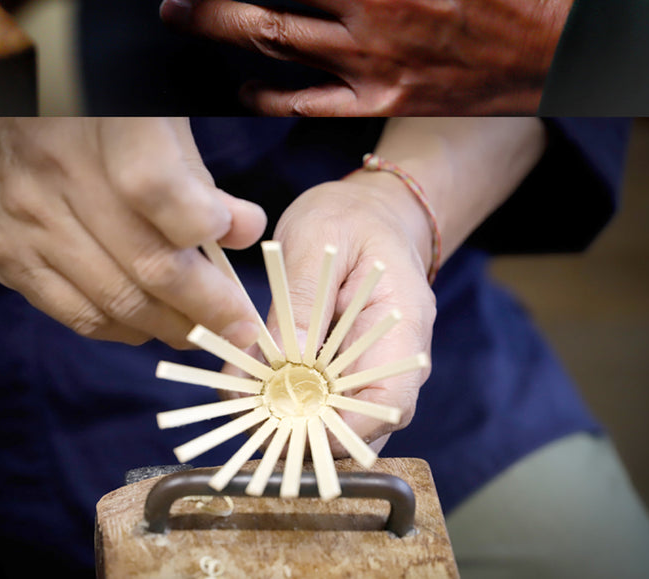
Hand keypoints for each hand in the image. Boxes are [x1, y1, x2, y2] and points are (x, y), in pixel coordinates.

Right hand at [0, 119, 264, 347]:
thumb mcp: (152, 115)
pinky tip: (153, 324)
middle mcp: (62, 175)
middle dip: (209, 306)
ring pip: (116, 300)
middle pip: (148, 262)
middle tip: (243, 325)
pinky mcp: (8, 254)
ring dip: (172, 326)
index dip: (206, 223)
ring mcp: (29, 221)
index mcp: (107, 127)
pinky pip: (74, 312)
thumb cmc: (88, 111)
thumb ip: (197, 175)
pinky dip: (123, 329)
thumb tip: (244, 232)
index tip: (240, 236)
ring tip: (210, 331)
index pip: (160, 189)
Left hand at [265, 171, 436, 450]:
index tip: (292, 430)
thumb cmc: (349, 217)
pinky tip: (250, 396)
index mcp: (404, 323)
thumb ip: (299, 300)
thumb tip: (276, 363)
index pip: (392, 401)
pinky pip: (326, 405)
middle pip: (366, 426)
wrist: (371, 211)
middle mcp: (398, 357)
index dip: (346, 430)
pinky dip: (289, 407)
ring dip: (295, 427)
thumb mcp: (317, 240)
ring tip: (244, 416)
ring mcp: (377, 367)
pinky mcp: (349, 370)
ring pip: (343, 424)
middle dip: (309, 437)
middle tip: (251, 430)